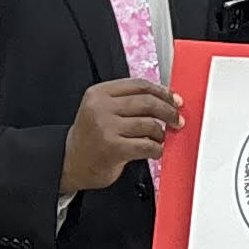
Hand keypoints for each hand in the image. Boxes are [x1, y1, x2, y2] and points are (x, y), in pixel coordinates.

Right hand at [60, 78, 182, 194]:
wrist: (72, 164)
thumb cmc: (92, 138)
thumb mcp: (101, 111)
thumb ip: (127, 102)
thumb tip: (165, 100)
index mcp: (99, 93)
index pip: (139, 85)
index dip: (162, 92)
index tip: (174, 100)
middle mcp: (100, 107)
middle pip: (147, 102)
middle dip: (168, 111)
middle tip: (177, 120)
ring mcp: (106, 128)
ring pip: (149, 124)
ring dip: (160, 134)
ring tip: (159, 139)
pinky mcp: (113, 148)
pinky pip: (146, 145)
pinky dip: (157, 149)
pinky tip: (155, 151)